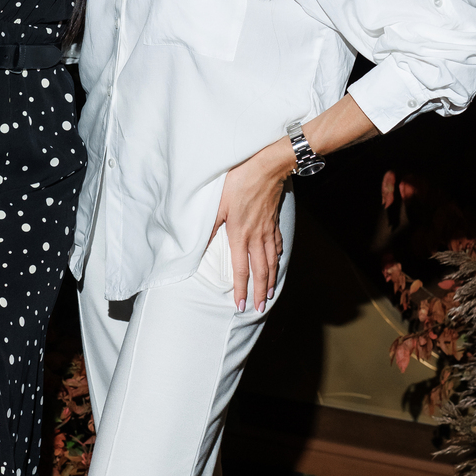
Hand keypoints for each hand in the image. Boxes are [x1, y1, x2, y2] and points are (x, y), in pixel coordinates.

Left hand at [210, 138, 291, 312]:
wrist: (266, 166)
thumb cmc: (238, 182)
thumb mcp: (217, 204)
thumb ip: (208, 227)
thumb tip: (197, 245)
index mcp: (240, 235)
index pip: (241, 269)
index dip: (241, 289)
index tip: (240, 305)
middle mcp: (256, 236)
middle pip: (260, 271)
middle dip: (259, 292)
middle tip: (259, 308)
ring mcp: (267, 229)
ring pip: (271, 260)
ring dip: (271, 279)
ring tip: (270, 293)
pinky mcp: (273, 220)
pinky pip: (277, 243)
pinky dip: (278, 256)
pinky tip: (278, 261)